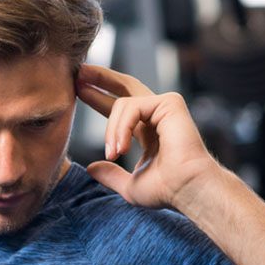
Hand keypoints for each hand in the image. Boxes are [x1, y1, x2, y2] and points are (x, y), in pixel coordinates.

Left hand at [76, 64, 218, 209]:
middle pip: (125, 86)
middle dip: (101, 79)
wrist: (186, 189)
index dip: (99, 99)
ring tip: (113, 154)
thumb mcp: (129, 185)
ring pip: (121, 104)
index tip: (80, 92)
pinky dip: (121, 128)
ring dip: (111, 130)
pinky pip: (132, 107)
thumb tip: (90, 167)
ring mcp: (164, 107)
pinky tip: (120, 148)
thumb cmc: (165, 190)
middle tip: (79, 74)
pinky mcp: (169, 102)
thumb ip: (110, 175)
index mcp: (148, 131)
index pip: (120, 109)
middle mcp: (156, 115)